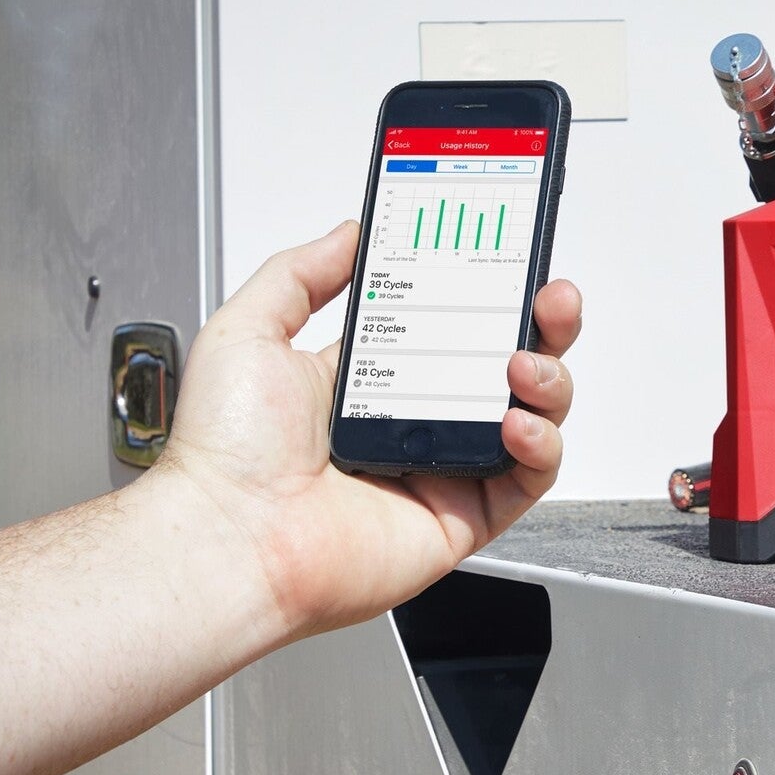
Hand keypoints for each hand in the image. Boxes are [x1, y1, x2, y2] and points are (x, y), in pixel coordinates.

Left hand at [157, 220, 580, 643]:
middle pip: (505, 362)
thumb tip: (349, 233)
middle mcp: (412, 423)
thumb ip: (301, 272)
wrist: (231, 540)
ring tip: (525, 363)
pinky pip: (527, 479)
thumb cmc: (226, 453)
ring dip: (549, 379)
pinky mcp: (464, 517)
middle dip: (541, 322)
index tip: (507, 254)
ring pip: (531, 415)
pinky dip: (541, 446)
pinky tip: (517, 423)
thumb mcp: (249, 330)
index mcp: (369, 379)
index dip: (487, 289)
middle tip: (548, 296)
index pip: (450, 322)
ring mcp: (442, 469)